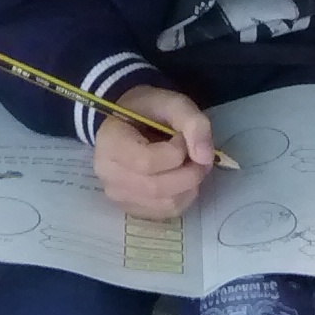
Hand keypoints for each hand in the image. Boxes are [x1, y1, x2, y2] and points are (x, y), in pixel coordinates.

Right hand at [92, 85, 214, 220]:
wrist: (125, 123)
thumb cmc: (146, 111)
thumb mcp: (172, 103)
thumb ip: (192, 122)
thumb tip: (205, 158)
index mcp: (111, 143)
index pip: (147, 162)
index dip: (176, 152)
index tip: (181, 138)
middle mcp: (108, 174)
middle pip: (157, 188)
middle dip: (189, 173)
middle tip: (198, 157)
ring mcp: (118, 195)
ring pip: (166, 204)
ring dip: (189, 186)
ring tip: (189, 166)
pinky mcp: (131, 208)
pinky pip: (166, 212)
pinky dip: (183, 197)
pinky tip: (181, 179)